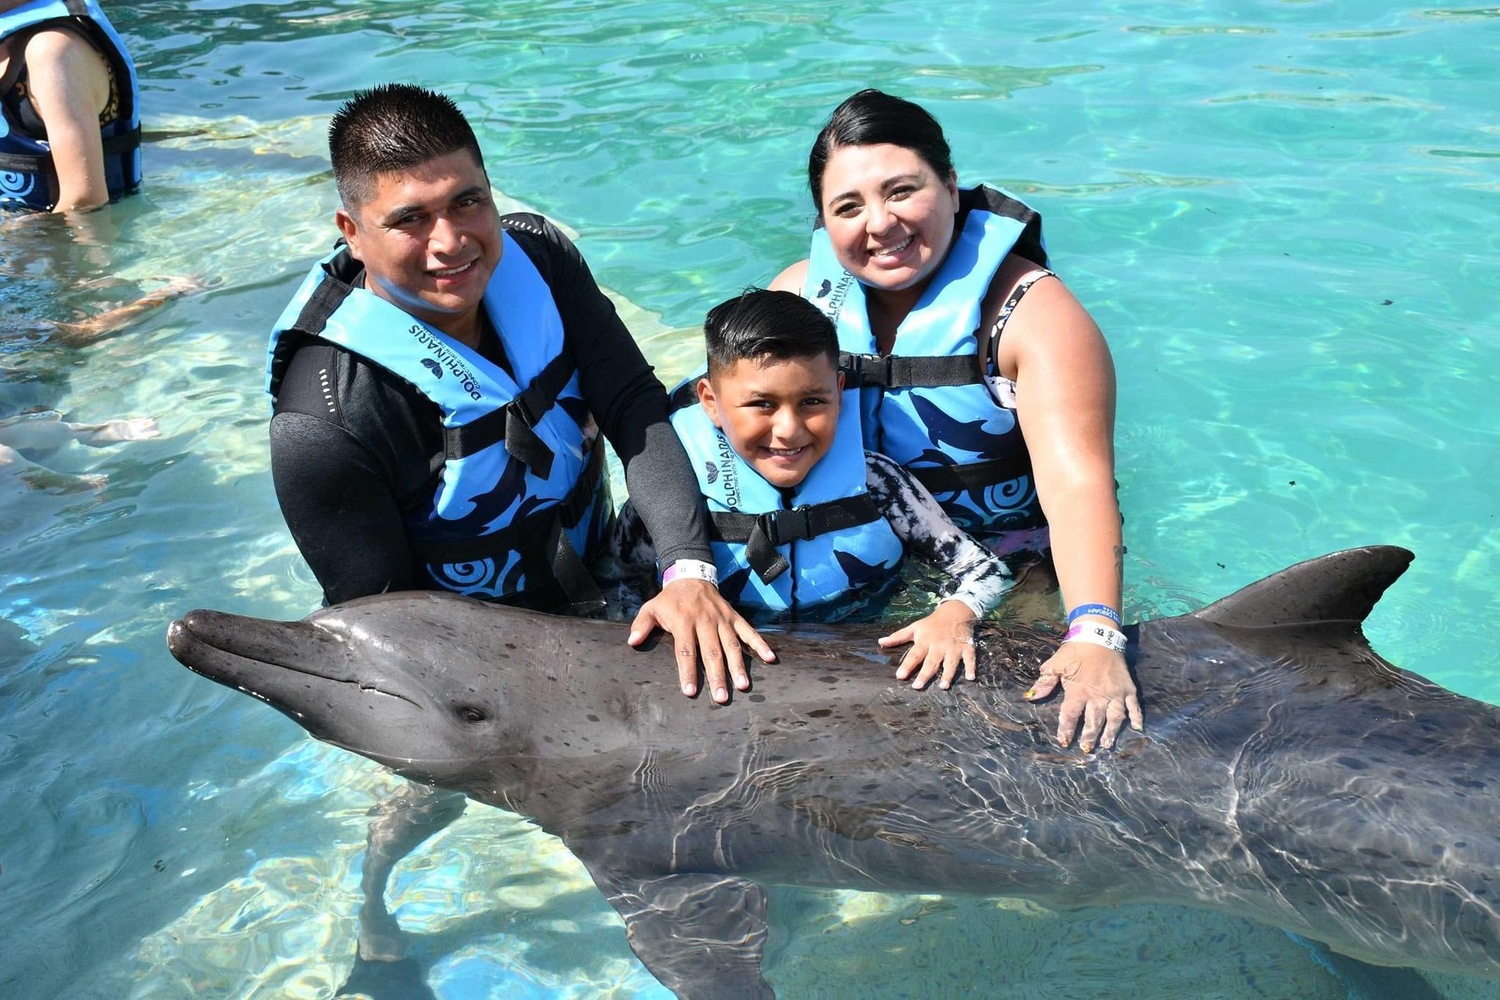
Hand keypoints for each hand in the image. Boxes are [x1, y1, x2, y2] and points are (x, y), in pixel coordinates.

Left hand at [627, 579, 775, 702]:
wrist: (692, 576)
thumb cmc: (670, 599)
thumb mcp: (652, 607)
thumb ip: (642, 624)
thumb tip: (632, 641)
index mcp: (684, 622)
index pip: (686, 651)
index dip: (688, 671)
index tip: (690, 691)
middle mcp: (705, 622)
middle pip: (711, 652)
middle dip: (717, 676)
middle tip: (722, 698)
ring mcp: (722, 620)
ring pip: (732, 645)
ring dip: (738, 666)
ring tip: (744, 685)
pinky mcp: (734, 617)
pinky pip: (749, 631)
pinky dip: (760, 644)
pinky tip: (770, 658)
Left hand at [878, 600, 976, 690]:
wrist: (955, 611)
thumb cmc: (932, 623)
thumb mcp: (914, 627)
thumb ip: (898, 637)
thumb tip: (880, 642)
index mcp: (925, 641)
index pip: (914, 654)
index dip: (907, 665)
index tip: (899, 676)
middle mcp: (939, 645)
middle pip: (931, 661)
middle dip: (924, 674)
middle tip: (917, 686)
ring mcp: (954, 647)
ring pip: (951, 662)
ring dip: (948, 674)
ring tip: (943, 686)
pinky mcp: (967, 647)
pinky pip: (970, 658)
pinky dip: (971, 667)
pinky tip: (971, 677)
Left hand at [1025, 640, 1140, 750]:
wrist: (1098, 635)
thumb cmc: (1075, 651)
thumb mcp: (1055, 665)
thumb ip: (1044, 683)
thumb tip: (1030, 697)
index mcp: (1079, 692)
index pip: (1070, 715)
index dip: (1066, 729)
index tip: (1064, 741)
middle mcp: (1098, 696)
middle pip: (1094, 721)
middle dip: (1090, 736)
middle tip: (1087, 749)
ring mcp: (1115, 693)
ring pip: (1114, 718)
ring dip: (1111, 733)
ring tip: (1107, 745)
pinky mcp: (1128, 688)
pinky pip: (1133, 706)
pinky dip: (1137, 717)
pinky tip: (1137, 728)